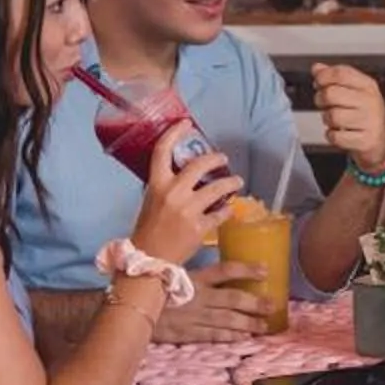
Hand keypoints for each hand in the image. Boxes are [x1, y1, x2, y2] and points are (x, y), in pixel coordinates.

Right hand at [130, 124, 240, 265]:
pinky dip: (226, 210)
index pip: (163, 151)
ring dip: (231, 183)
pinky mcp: (200, 228)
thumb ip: (165, 187)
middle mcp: (173, 194)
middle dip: (216, 158)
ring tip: (237, 182)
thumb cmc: (147, 231)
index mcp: (157, 185)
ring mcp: (188, 211)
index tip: (185, 124)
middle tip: (224, 159)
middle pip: (200, 165)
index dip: (174, 133)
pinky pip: (220, 213)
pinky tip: (228, 209)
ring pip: (218, 188)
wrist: (149, 260)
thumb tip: (181, 174)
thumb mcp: (150, 201)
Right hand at [153, 263, 271, 342]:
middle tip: (273, 305)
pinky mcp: (189, 333)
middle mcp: (199, 297)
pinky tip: (244, 337)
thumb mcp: (169, 272)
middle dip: (256, 303)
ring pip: (228, 320)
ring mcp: (195, 317)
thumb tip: (210, 270)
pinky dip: (230, 337)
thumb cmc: (149, 287)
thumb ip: (190, 271)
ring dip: (249, 323)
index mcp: (194, 278)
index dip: (247, 270)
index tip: (265, 270)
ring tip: (266, 325)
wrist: (129, 309)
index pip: (226, 271)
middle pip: (234, 299)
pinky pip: (214, 335)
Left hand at [313, 64, 384, 175]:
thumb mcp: (353, 92)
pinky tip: (340, 133)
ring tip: (335, 121)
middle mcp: (370, 102)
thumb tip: (317, 68)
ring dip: (327, 119)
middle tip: (324, 104)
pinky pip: (335, 136)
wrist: (382, 143)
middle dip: (321, 100)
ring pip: (332, 116)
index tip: (318, 82)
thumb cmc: (364, 115)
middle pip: (331, 93)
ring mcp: (369, 122)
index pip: (341, 73)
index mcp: (368, 86)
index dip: (323, 76)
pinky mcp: (366, 141)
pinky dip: (332, 136)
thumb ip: (334, 78)